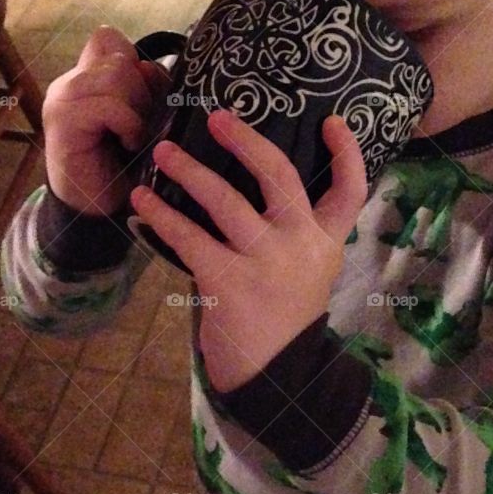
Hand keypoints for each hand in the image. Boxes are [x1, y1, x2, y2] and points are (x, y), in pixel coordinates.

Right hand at [43, 26, 171, 215]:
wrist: (95, 209)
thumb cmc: (120, 164)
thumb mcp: (142, 117)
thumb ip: (147, 88)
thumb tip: (152, 68)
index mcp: (86, 77)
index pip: (108, 38)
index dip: (134, 62)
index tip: (142, 98)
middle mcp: (69, 82)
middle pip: (118, 55)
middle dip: (142, 90)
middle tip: (140, 125)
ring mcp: (62, 99)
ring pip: (116, 75)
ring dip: (136, 108)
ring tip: (134, 135)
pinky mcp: (64, 121)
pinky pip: (110, 105)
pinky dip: (128, 124)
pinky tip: (129, 144)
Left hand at [129, 109, 367, 392]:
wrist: (273, 377)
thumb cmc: (280, 317)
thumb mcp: (306, 272)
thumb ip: (292, 233)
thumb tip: (242, 182)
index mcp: (325, 242)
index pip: (351, 191)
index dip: (347, 152)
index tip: (332, 119)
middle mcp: (302, 246)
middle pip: (281, 177)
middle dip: (247, 141)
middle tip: (217, 116)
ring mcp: (268, 263)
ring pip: (226, 201)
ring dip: (190, 172)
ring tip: (163, 152)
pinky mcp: (231, 283)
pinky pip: (191, 239)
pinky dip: (162, 216)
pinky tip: (141, 202)